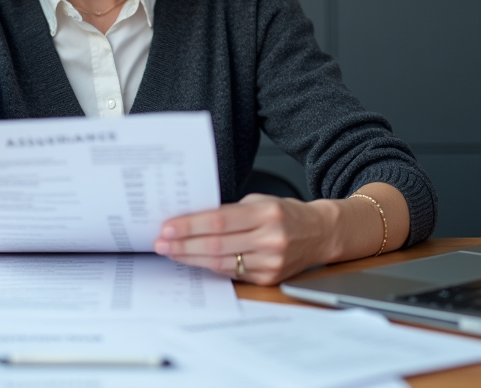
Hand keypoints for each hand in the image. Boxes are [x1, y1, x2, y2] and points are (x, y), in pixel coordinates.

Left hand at [152, 194, 339, 285]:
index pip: (219, 220)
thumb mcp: (260, 202)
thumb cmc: (286, 214)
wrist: (319, 234)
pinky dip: (210, 267)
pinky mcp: (269, 278)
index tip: (168, 227)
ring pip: (222, 263)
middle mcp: (270, 239)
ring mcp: (271, 262)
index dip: (190, 226)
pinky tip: (194, 261)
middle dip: (184, 245)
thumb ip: (230, 211)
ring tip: (171, 252)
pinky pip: (232, 274)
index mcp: (267, 213)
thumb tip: (191, 220)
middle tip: (161, 243)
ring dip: (191, 258)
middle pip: (217, 245)